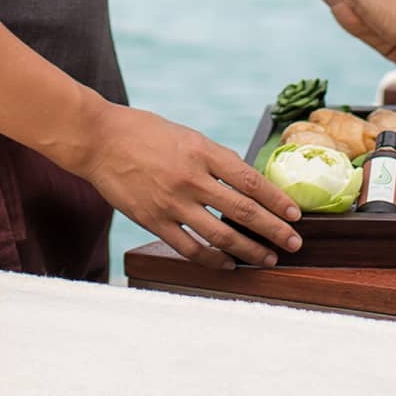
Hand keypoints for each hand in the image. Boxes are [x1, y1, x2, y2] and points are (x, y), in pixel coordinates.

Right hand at [67, 102, 304, 270]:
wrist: (99, 140)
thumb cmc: (144, 132)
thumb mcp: (187, 135)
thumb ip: (213, 159)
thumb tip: (243, 182)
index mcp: (202, 150)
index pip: (249, 180)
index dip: (276, 200)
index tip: (295, 214)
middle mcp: (191, 178)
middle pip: (242, 210)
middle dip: (273, 230)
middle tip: (294, 243)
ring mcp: (171, 202)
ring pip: (220, 235)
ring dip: (248, 250)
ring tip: (268, 259)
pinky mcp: (153, 221)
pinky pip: (189, 248)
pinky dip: (212, 260)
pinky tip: (228, 264)